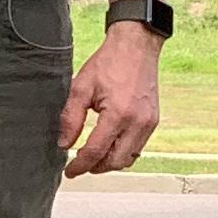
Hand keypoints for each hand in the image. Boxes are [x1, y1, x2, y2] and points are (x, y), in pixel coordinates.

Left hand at [58, 28, 160, 176]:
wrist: (136, 46)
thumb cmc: (110, 62)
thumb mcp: (81, 87)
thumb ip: (71, 118)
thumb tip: (65, 143)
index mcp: (118, 114)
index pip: (96, 152)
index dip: (80, 165)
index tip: (70, 171)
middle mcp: (137, 122)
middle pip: (115, 162)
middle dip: (95, 167)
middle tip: (79, 164)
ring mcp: (148, 123)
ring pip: (129, 158)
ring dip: (110, 162)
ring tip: (93, 156)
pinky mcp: (153, 121)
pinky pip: (138, 147)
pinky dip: (122, 152)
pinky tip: (109, 145)